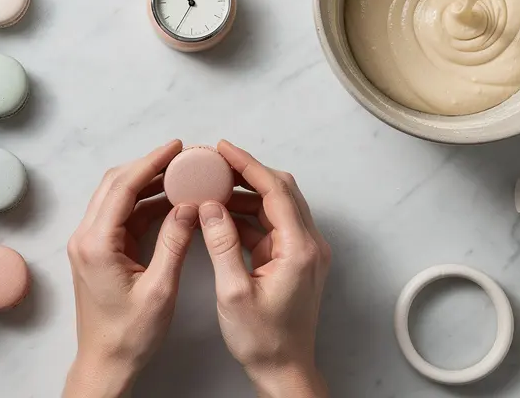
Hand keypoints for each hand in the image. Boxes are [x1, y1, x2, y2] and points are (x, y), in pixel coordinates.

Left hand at [64, 140, 198, 397]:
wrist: (106, 362)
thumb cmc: (129, 335)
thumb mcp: (160, 289)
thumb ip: (174, 242)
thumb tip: (190, 206)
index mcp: (96, 243)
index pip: (123, 187)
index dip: (151, 162)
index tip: (177, 147)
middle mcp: (86, 238)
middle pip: (116, 184)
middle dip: (149, 166)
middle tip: (183, 157)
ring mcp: (89, 243)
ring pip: (117, 197)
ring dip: (147, 183)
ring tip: (181, 175)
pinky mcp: (98, 251)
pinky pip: (121, 216)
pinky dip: (144, 204)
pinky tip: (170, 202)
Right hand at [200, 141, 331, 397]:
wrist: (284, 369)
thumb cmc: (263, 340)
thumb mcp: (233, 293)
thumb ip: (221, 245)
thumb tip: (210, 206)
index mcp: (299, 249)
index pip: (275, 190)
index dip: (248, 165)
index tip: (223, 150)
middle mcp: (309, 245)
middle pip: (281, 190)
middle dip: (248, 172)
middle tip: (215, 162)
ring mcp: (305, 252)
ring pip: (278, 206)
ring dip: (247, 194)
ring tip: (213, 186)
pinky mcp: (296, 260)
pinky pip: (272, 225)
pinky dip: (249, 215)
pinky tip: (223, 214)